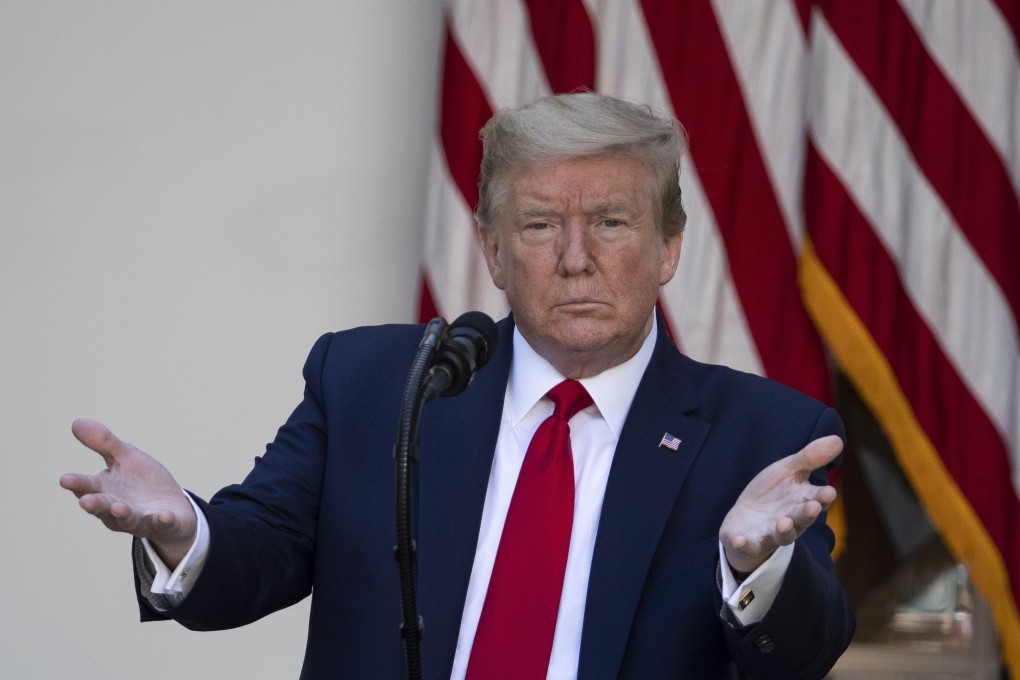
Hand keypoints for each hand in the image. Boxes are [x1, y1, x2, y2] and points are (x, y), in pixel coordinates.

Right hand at [59, 418, 197, 568]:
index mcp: (107, 490)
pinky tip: (164, 515)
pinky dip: (163, 520)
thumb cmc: (142, 482)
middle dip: (95, 504)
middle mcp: (118, 508)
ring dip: (123, 514)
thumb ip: (104, 444)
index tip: (65, 479)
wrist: (172, 507)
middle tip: (85, 501)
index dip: (77, 483)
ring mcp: (141, 518)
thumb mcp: (126, 458)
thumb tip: (76, 422)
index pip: (88, 486)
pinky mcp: (164, 524)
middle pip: (104, 506)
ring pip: (128, 519)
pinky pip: (163, 524)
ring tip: (118, 507)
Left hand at [719, 435, 841, 574]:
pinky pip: (748, 546)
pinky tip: (741, 540)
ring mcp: (769, 533)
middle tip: (813, 506)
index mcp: (801, 502)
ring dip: (783, 530)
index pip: (816, 499)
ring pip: (781, 535)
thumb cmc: (772, 494)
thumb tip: (838, 439)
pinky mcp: (748, 542)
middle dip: (806, 514)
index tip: (829, 492)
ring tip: (783, 522)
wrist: (746, 521)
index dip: (822, 497)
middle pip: (801, 518)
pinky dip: (745, 544)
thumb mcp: (787, 471)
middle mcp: (790, 521)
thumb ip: (809, 458)